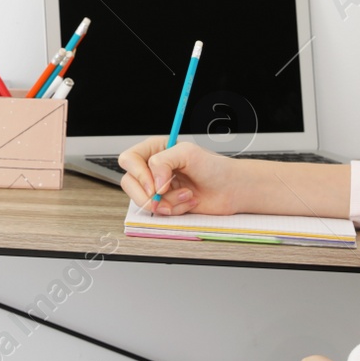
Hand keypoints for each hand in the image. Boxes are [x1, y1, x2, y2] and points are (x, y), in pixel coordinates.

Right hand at [118, 137, 239, 215]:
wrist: (230, 189)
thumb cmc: (214, 167)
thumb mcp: (187, 153)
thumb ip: (163, 162)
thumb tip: (153, 182)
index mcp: (155, 149)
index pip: (129, 160)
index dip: (139, 174)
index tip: (155, 185)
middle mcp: (152, 168)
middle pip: (129, 182)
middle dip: (148, 194)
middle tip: (164, 195)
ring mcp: (157, 187)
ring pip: (143, 200)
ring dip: (167, 202)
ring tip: (187, 195)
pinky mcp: (165, 203)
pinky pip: (158, 211)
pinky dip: (174, 209)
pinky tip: (189, 201)